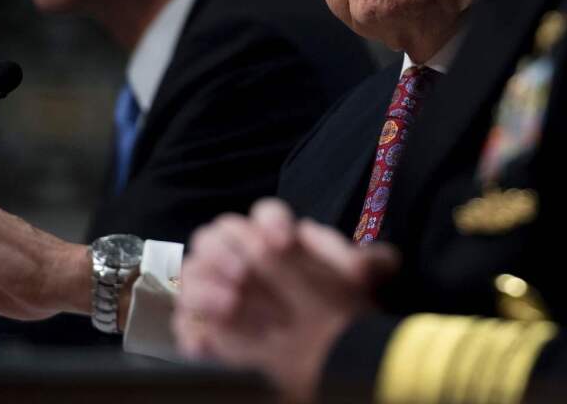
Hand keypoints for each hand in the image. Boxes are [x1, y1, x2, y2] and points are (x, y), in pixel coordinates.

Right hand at [173, 198, 398, 403]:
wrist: (325, 351)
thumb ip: (374, 265)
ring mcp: (220, 290)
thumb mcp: (362, 286)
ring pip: (192, 272)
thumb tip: (382, 261)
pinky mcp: (207, 327)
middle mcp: (242, 256)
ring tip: (230, 304)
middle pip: (215, 234)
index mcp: (275, 237)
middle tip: (246, 273)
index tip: (283, 243)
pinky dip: (191, 330)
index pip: (263, 214)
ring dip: (204, 285)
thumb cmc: (338, 306)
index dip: (269, 222)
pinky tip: (208, 343)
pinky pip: (184, 322)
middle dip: (226, 249)